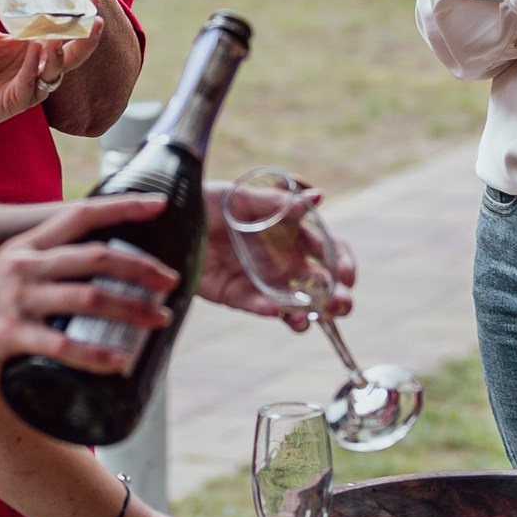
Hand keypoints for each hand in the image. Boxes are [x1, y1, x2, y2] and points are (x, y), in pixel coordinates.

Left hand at [0, 0, 84, 127]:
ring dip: (59, 54)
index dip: (81, 15)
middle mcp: (41, 65)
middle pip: (74, 54)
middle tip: (95, 19)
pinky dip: (33, 66)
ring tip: (57, 37)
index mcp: (38, 45)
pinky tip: (35, 48)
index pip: (66, 30)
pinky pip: (30, 84)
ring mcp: (33, 84)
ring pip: (56, 71)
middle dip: (87, 38)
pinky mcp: (19, 101)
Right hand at [0, 196, 174, 385]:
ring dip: (132, 309)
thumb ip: (39, 270)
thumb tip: (83, 277)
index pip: (81, 215)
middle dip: (142, 267)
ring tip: (161, 320)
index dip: (123, 208)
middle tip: (172, 281)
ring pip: (89, 297)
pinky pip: (62, 343)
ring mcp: (16, 300)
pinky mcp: (7, 336)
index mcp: (25, 248)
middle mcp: (24, 266)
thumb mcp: (1, 274)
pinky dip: (96, 354)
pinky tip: (119, 361)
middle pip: (97, 256)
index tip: (159, 205)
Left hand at [203, 186, 356, 329]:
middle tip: (340, 305)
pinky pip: (256, 306)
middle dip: (335, 298)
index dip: (342, 264)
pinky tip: (274, 310)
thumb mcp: (242, 196)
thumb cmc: (208, 201)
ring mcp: (261, 281)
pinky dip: (266, 309)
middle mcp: (281, 260)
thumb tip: (317, 197)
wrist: (169, 221)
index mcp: (290, 234)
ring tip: (308, 320)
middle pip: (319, 284)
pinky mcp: (237, 295)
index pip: (328, 251)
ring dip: (306, 314)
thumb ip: (278, 202)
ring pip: (293, 304)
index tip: (347, 276)